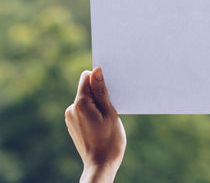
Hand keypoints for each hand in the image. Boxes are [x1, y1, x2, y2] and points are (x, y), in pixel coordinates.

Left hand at [65, 67, 125, 182]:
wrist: (100, 165)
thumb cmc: (110, 140)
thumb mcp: (110, 113)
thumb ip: (101, 91)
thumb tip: (96, 70)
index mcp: (80, 104)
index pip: (86, 77)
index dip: (99, 79)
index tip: (110, 89)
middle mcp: (71, 109)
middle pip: (86, 89)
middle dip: (99, 93)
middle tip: (112, 107)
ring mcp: (70, 118)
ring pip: (86, 100)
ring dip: (97, 104)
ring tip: (107, 118)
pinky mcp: (72, 125)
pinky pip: (83, 111)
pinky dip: (93, 112)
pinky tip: (101, 124)